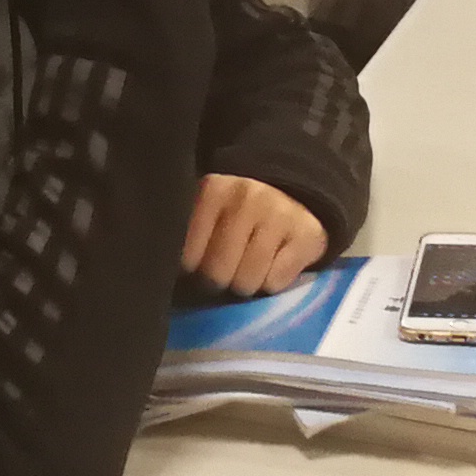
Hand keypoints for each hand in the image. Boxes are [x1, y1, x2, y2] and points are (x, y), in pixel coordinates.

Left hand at [183, 174, 329, 297]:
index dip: (192, 269)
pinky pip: (275, 283)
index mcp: (214, 191)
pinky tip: (274, 264)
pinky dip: (272, 283)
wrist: (293, 195)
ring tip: (250, 266)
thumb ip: (187, 236)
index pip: (188, 257)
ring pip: (246, 282)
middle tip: (227, 269)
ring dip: (246, 284)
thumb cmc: (238, 214)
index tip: (199, 263)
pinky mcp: (307, 236)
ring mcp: (279, 215)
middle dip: (220, 280)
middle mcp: (247, 198)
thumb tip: (168, 274)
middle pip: (217, 274)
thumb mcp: (207, 213)